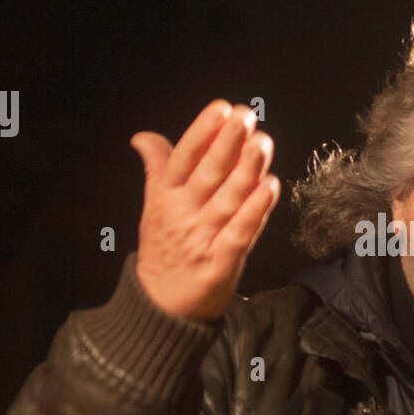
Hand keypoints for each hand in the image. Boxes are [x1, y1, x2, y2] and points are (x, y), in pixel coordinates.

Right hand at [129, 100, 280, 320]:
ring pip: (227, 200)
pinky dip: (255, 211)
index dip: (201, 132)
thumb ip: (157, 168)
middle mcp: (183, 214)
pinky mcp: (221, 263)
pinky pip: (240, 233)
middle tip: (246, 117)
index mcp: (165, 196)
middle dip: (227, 143)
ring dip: (247, 170)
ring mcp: (202, 239)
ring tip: (262, 144)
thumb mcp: (153, 205)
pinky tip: (270, 188)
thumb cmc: (163, 247)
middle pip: (207, 174)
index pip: (183, 158)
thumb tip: (143, 136)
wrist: (160, 306)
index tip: (220, 109)